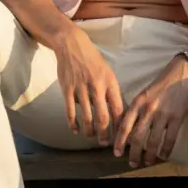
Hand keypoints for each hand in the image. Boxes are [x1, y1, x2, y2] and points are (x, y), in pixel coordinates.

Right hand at [54, 27, 123, 143]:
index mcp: (110, 82)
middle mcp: (97, 87)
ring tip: (91, 137)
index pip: (118, 109)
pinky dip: (73, 124)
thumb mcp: (107, 72)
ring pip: (87, 117)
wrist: (72, 45)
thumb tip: (117, 111)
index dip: (120, 125)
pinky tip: (76, 130)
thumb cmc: (92, 59)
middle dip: (104, 134)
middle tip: (104, 143)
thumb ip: (111, 90)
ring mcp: (81, 89)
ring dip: (89, 131)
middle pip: (103, 118)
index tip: (120, 135)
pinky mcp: (67, 89)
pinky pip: (70, 111)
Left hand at [113, 55, 187, 167]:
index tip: (116, 152)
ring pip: (153, 140)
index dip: (119, 141)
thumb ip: (136, 110)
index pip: (125, 126)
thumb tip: (128, 129)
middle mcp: (148, 109)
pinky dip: (166, 150)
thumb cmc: (161, 84)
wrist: (181, 73)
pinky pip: (170, 138)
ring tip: (147, 162)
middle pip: (137, 137)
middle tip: (132, 162)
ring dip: (149, 154)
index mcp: (138, 103)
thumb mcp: (143, 94)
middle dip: (133, 152)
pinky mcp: (177, 117)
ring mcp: (163, 114)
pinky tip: (163, 156)